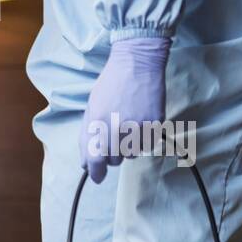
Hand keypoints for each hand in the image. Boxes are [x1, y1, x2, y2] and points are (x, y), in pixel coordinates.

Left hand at [78, 37, 170, 183]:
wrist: (137, 64)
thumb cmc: (110, 86)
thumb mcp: (90, 109)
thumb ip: (86, 138)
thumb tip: (86, 164)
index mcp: (97, 124)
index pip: (95, 161)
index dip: (95, 173)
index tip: (97, 177)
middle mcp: (117, 128)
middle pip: (113, 160)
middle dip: (111, 154)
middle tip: (114, 135)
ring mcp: (138, 127)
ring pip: (131, 155)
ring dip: (128, 147)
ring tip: (127, 125)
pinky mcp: (155, 125)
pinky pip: (147, 145)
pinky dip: (143, 140)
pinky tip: (140, 122)